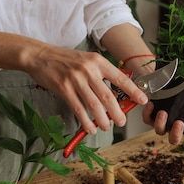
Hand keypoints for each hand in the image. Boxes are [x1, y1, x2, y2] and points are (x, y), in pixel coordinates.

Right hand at [26, 46, 148, 134]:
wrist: (40, 55)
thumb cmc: (66, 59)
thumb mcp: (88, 60)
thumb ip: (101, 74)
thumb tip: (116, 94)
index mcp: (98, 62)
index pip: (120, 78)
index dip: (133, 90)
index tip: (143, 100)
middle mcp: (89, 70)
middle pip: (108, 96)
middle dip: (117, 112)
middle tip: (122, 122)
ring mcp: (76, 79)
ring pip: (94, 104)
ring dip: (102, 119)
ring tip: (107, 127)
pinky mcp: (64, 88)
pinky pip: (79, 108)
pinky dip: (86, 121)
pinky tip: (91, 128)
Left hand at [142, 102, 183, 144]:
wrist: (166, 85)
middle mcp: (175, 128)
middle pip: (174, 139)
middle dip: (176, 133)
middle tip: (179, 123)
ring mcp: (163, 124)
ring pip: (160, 131)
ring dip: (161, 124)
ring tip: (163, 112)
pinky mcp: (151, 117)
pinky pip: (147, 119)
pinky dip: (148, 113)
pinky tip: (151, 104)